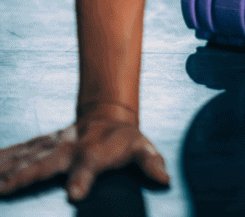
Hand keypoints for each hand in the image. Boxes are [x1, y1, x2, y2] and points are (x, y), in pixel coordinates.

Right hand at [0, 108, 168, 202]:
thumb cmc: (125, 139)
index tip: (75, 193)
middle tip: (4, 188)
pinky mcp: (41, 146)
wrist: (108, 114)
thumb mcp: (143, 148)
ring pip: (24, 158)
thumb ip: (151, 163)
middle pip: (45, 164)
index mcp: (94, 155)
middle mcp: (69, 150)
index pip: (88, 169)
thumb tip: (165, 178)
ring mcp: (52, 147)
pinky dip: (1, 158)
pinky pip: (17, 152)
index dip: (83, 180)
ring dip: (4, 168)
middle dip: (24, 176)